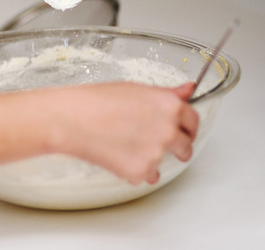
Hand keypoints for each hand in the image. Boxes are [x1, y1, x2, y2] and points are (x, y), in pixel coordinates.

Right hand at [48, 82, 197, 184]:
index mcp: (170, 106)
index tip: (182, 130)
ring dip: (150, 159)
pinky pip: (145, 176)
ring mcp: (156, 153)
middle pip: (186, 146)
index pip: (193, 120)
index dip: (186, 126)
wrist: (70, 120)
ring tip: (124, 145)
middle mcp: (169, 130)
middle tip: (154, 143)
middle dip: (176, 147)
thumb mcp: (134, 89)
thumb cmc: (95, 101)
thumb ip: (165, 94)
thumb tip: (187, 90)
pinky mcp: (140, 172)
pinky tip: (117, 155)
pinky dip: (134, 170)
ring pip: (162, 162)